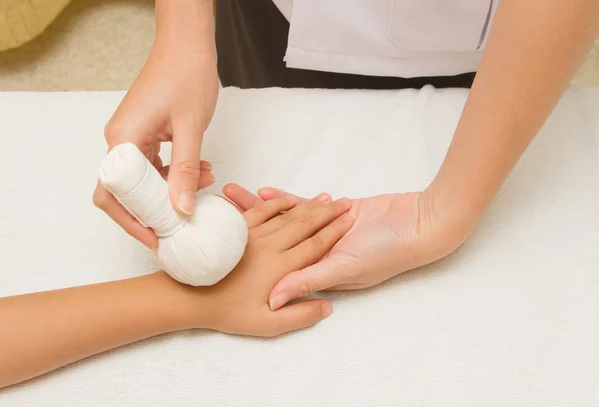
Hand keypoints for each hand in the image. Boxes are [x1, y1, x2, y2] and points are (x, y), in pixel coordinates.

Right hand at [92, 29, 218, 248]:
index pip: (115, 195)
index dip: (132, 223)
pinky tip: (200, 172)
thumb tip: (181, 209)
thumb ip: (186, 170)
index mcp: (122, 140)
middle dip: (154, 210)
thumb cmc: (186, 76)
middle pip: (126, 193)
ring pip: (143, 180)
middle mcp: (119, 141)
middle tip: (181, 224)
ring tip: (203, 187)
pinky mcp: (144, 133)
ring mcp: (131, 137)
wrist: (188, 46)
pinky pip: (153, 165)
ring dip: (170, 190)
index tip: (157, 239)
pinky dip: (174, 174)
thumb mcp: (190, 129)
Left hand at [186, 193, 352, 336]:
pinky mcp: (239, 228)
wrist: (186, 296)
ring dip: (307, 205)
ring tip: (324, 198)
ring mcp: (255, 235)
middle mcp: (272, 247)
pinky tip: (282, 196)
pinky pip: (261, 210)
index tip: (348, 221)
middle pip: (305, 225)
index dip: (334, 232)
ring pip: (286, 215)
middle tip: (343, 204)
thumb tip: (325, 308)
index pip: (316, 245)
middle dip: (327, 213)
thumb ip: (299, 313)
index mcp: (283, 268)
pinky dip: (275, 200)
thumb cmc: (227, 313)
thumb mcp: (268, 325)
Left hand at [223, 184, 470, 309]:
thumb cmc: (386, 253)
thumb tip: (274, 299)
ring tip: (234, 194)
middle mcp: (315, 251)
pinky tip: (267, 192)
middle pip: (272, 238)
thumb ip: (309, 281)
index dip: (247, 255)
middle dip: (245, 225)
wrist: (417, 224)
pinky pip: (305, 206)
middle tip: (217, 212)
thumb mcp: (345, 269)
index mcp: (314, 268)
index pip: (274, 263)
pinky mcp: (336, 212)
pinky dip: (287, 200)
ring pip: (284, 219)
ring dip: (259, 208)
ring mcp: (324, 230)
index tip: (221, 248)